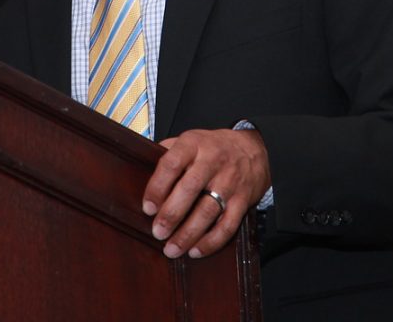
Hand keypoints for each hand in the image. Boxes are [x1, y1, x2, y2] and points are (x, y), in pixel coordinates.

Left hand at [141, 127, 270, 258]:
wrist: (254, 150)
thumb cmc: (212, 148)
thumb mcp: (189, 140)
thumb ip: (167, 154)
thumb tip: (139, 174)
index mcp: (194, 144)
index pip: (172, 163)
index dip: (158, 186)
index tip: (148, 207)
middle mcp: (212, 161)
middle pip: (190, 189)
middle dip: (172, 214)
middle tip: (157, 232)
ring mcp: (229, 182)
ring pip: (208, 211)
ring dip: (188, 234)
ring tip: (172, 249)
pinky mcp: (242, 201)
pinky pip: (228, 225)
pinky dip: (211, 241)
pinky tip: (195, 251)